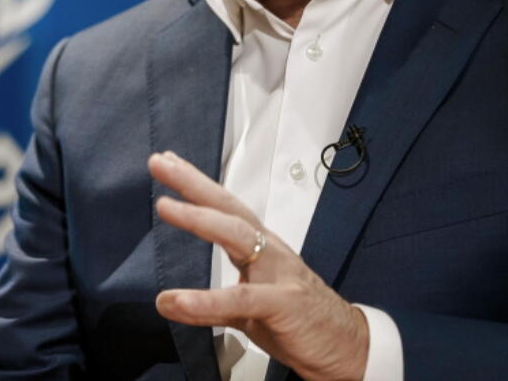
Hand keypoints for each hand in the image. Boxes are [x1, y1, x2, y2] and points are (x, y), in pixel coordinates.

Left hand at [148, 151, 368, 380]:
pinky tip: (177, 300)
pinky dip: (206, 300)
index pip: (224, 207)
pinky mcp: (283, 304)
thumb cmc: (298, 319)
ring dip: (199, 219)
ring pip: (237, 236)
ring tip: (164, 205)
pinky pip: (240, 299)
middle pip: (228, 208)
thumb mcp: (245, 309)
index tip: (167, 160)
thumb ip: (206, 304)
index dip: (196, 184)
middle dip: (193, 183)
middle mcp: (269, 250)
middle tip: (159, 162)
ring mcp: (278, 273)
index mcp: (260, 246)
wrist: (348, 348)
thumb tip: (164, 302)